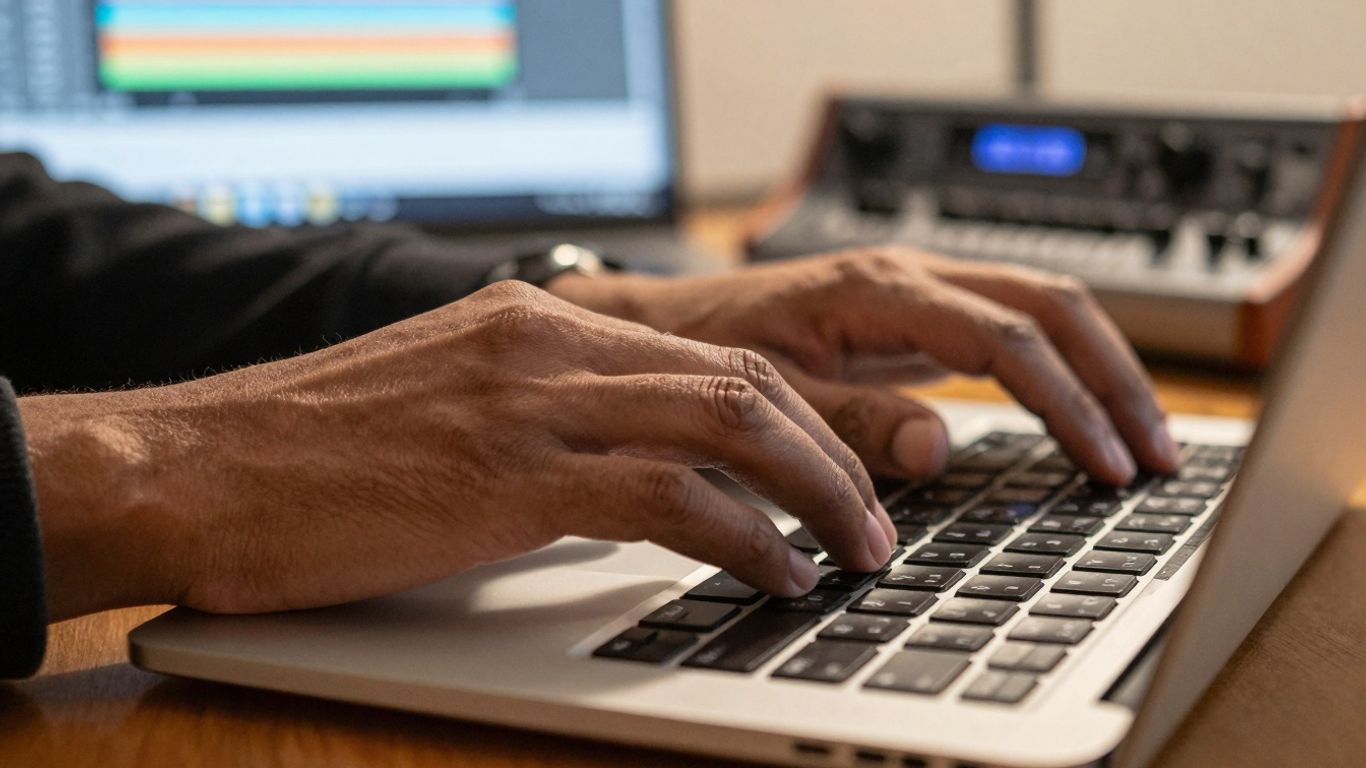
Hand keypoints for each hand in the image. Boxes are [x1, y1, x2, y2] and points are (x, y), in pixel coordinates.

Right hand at [20, 282, 896, 620]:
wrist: (193, 465)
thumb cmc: (313, 454)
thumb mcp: (450, 409)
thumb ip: (546, 421)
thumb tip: (635, 476)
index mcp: (537, 320)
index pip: (708, 349)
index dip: (795, 409)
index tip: (839, 463)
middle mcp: (546, 343)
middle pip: (741, 377)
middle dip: (831, 449)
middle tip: (876, 514)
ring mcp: (530, 402)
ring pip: (727, 422)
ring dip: (814, 490)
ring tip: (857, 550)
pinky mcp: (509, 477)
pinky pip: (669, 498)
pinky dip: (745, 537)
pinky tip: (777, 573)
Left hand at [550, 248, 1179, 484]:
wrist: (661, 329)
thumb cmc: (701, 359)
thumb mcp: (764, 398)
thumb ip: (848, 425)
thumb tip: (941, 445)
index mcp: (878, 289)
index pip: (1006, 340)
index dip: (1067, 403)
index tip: (1106, 465)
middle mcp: (909, 278)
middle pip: (1053, 305)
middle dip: (1116, 379)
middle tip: (1158, 455)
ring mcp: (917, 293)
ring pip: (1043, 309)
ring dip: (1101, 371)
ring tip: (1146, 441)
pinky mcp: (914, 317)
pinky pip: (1011, 331)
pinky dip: (1060, 373)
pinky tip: (1082, 420)